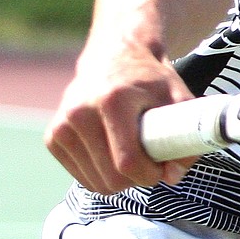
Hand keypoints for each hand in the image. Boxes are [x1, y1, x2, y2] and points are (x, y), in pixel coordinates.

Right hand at [45, 42, 197, 194]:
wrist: (114, 56)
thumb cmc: (150, 79)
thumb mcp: (177, 96)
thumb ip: (186, 134)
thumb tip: (174, 175)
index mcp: (113, 101)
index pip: (127, 161)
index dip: (149, 175)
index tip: (163, 169)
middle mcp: (81, 113)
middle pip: (110, 177)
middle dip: (136, 180)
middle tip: (150, 163)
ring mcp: (62, 126)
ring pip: (94, 182)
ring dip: (118, 179)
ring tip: (133, 154)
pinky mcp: (53, 137)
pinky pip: (81, 176)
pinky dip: (100, 173)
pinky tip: (112, 151)